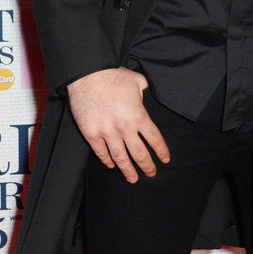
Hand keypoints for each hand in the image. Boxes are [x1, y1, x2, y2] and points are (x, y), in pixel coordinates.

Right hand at [66, 68, 169, 182]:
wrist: (87, 74)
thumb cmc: (113, 76)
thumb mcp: (137, 81)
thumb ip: (144, 91)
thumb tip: (148, 93)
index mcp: (139, 116)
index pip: (155, 139)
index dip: (161, 151)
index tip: (165, 159)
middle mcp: (124, 128)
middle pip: (140, 154)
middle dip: (147, 166)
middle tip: (152, 173)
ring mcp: (107, 132)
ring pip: (120, 158)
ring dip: (128, 170)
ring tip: (133, 179)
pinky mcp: (91, 133)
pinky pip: (101, 152)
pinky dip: (107, 160)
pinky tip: (112, 165)